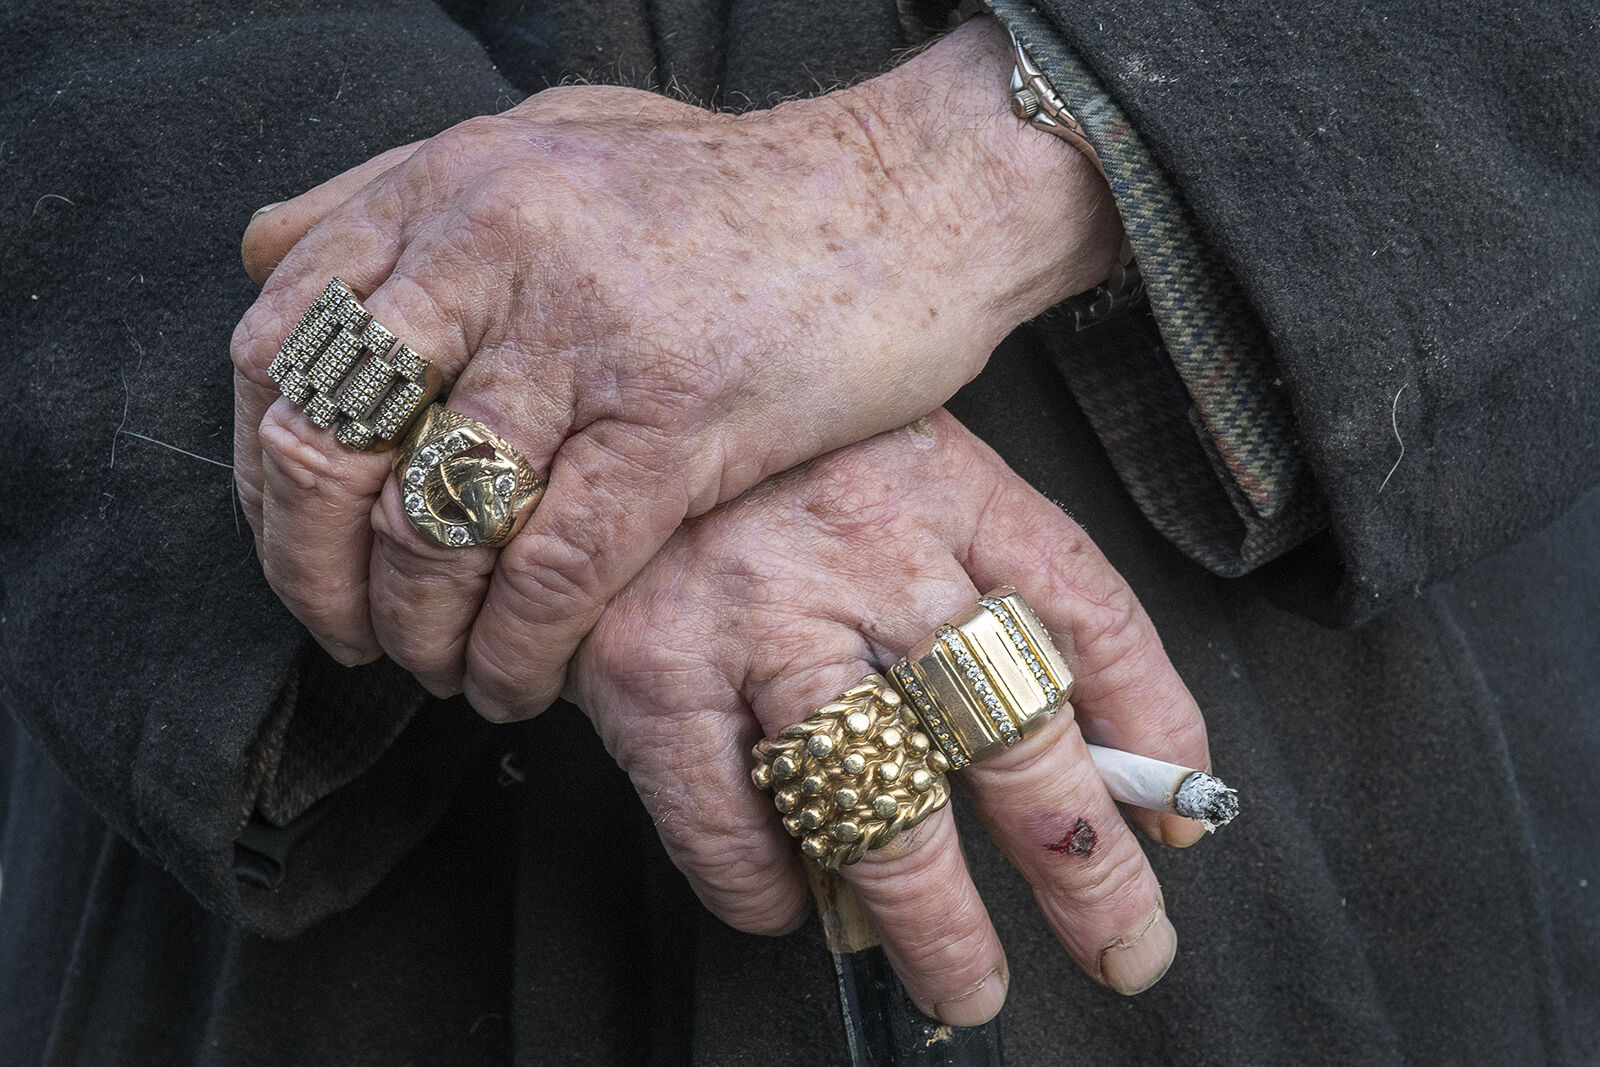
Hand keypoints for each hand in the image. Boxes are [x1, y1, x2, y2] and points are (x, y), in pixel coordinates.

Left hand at [230, 16, 1122, 719]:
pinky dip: (517, 648)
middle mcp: (500, 253)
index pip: (282, 348)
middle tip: (349, 636)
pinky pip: (556, 568)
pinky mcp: (682, 420)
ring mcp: (591, 338)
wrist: (904, 200)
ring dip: (421, 631)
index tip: (294, 543)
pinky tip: (519, 679)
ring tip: (441, 670)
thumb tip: (264, 246)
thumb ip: (402, 187)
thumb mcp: (550, 136)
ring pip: (439, 526)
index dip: (265, 475)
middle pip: (333, 448)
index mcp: (454, 190)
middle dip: (314, 573)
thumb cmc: (728, 192)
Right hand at [569, 410, 1209, 1023]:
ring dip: (935, 920)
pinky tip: (795, 908)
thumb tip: (1093, 745)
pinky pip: (729, 824)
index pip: (1088, 614)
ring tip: (967, 984)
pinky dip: (767, 890)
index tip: (1180, 823)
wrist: (589, 416)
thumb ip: (986, 578)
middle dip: (1083, 864)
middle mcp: (866, 548)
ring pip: (882, 803)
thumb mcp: (897, 469)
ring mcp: (757, 612)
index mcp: (946, 485)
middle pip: (1012, 731)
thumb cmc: (765, 462)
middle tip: (1125, 948)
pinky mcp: (650, 670)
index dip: (1155, 731)